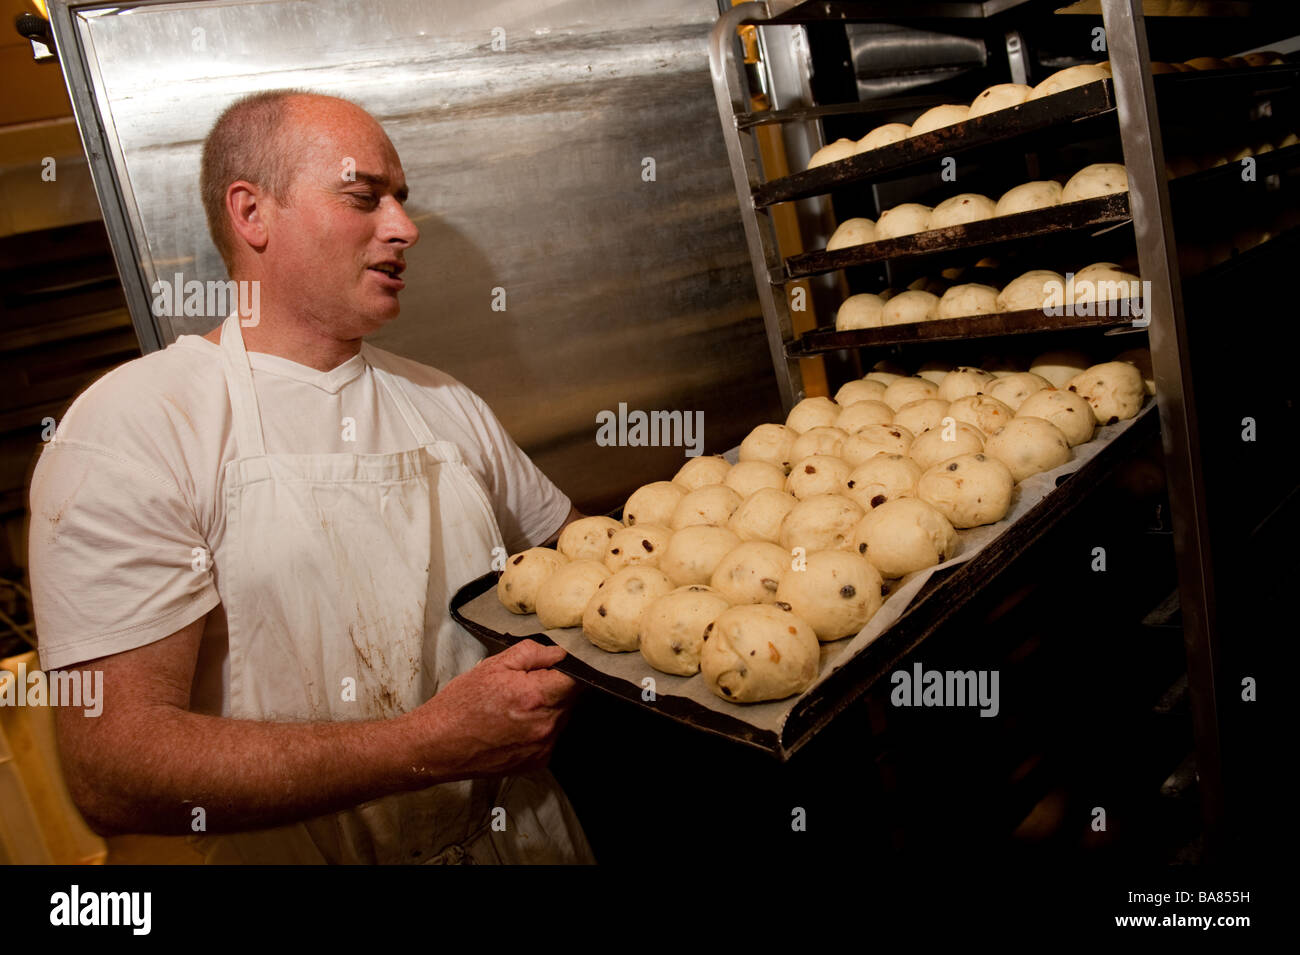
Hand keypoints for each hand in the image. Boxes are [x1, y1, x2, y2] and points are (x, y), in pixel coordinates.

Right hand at [410, 639, 579, 779]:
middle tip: (525, 686)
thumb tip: (559, 653)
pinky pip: (550, 738)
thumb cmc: (460, 705)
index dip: (567, 669)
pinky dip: (539, 729)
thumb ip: (533, 653)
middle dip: (555, 688)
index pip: (577, 678)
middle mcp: (545, 725)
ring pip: (561, 718)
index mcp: (536, 696)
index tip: (555, 668)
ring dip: (548, 709)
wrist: (438, 745)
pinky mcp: (537, 762)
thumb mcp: (493, 665)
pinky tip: (515, 726)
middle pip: (570, 699)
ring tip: (516, 707)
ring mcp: (542, 747)